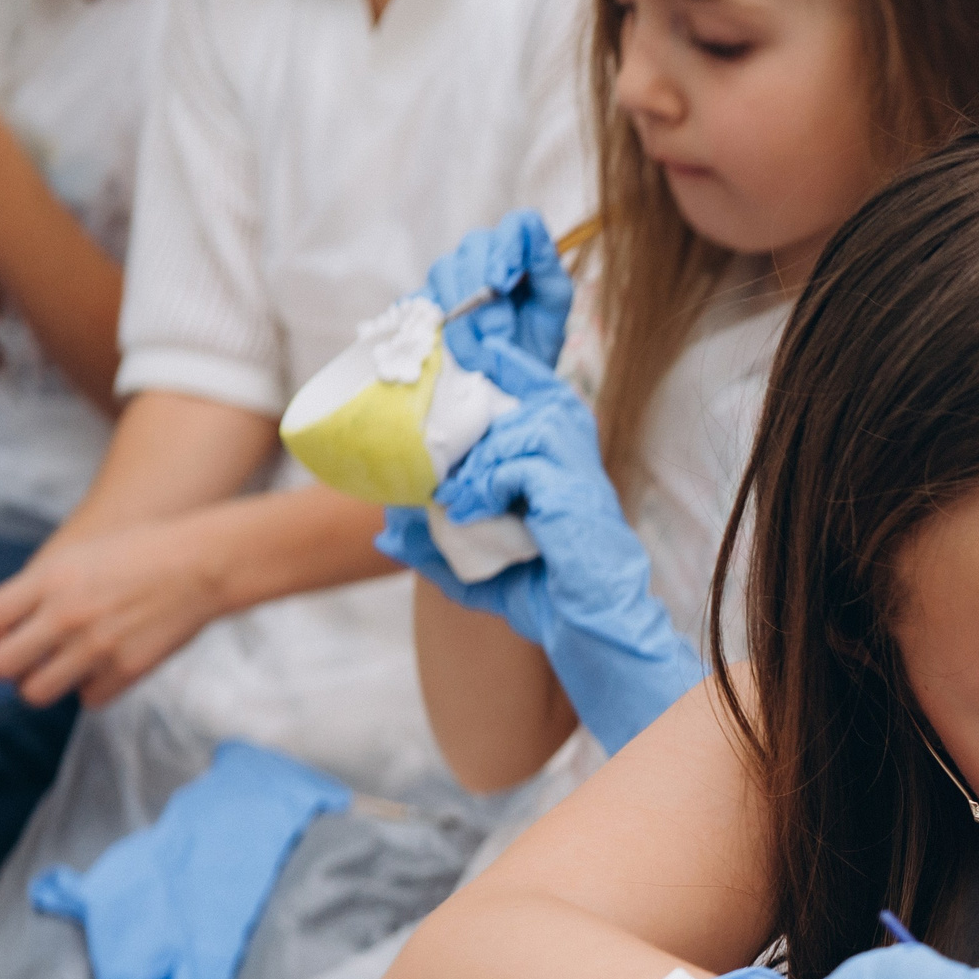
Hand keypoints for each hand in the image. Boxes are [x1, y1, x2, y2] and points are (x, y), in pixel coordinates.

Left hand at [0, 516, 223, 705]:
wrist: (204, 564)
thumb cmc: (140, 553)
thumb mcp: (76, 557)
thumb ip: (34, 589)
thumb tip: (2, 625)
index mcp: (48, 580)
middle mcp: (66, 614)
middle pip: (1, 665)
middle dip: (4, 668)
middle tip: (20, 661)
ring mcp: (97, 645)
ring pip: (37, 692)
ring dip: (41, 684)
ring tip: (56, 670)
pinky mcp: (128, 669)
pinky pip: (88, 698)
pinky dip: (90, 688)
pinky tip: (101, 669)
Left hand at [411, 344, 699, 751]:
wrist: (592, 628)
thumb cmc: (547, 595)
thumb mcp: (476, 568)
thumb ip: (435, 547)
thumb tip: (386, 534)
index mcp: (558, 452)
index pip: (529, 382)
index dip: (497, 359)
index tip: (463, 349)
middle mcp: (573, 450)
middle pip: (519, 393)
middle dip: (471, 412)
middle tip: (445, 459)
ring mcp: (576, 467)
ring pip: (515, 427)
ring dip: (475, 462)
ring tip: (456, 500)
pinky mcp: (571, 490)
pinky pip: (517, 464)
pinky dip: (485, 486)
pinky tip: (471, 513)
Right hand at [420, 210, 572, 373]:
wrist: (513, 378)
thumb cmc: (538, 338)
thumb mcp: (554, 305)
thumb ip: (546, 267)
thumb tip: (529, 229)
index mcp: (519, 251)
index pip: (518, 224)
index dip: (509, 246)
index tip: (505, 282)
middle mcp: (483, 254)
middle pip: (474, 244)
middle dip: (485, 288)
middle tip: (501, 329)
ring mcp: (452, 274)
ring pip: (444, 269)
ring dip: (465, 308)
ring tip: (487, 342)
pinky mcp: (427, 298)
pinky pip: (422, 298)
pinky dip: (442, 323)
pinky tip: (460, 344)